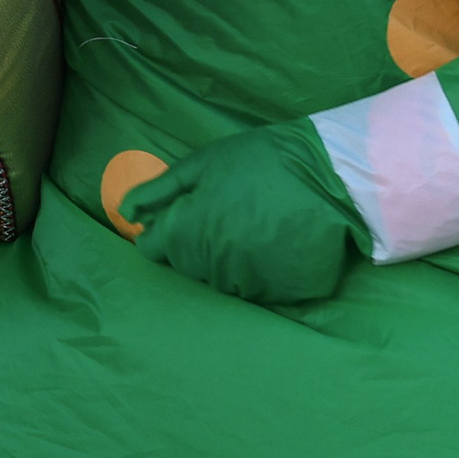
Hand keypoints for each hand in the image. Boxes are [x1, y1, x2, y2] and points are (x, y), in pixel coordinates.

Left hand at [117, 121, 360, 304]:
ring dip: (229, 260)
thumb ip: (160, 191)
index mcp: (188, 234)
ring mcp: (249, 285)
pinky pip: (259, 289)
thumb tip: (126, 214)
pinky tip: (278, 243)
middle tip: (228, 214)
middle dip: (197, 244)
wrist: (333, 175)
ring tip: (255, 227)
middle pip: (187, 266)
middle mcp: (212, 268)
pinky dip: (264, 271)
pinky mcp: (281, 296)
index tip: (183, 217)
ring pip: (222, 281)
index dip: (164, 231)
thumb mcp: (205, 163)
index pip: (152, 251)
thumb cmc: (263, 161)